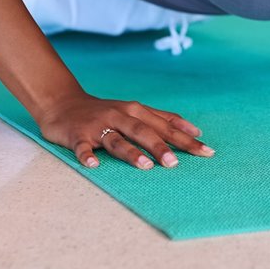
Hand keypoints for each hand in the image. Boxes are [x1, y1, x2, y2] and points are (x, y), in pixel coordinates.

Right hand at [34, 92, 215, 169]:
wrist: (63, 103)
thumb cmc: (106, 111)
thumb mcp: (135, 111)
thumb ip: (163, 119)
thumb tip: (194, 131)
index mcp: (137, 111)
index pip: (166, 126)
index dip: (186, 139)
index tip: (206, 152)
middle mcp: (120, 116)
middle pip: (144, 132)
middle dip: (160, 146)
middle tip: (175, 163)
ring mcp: (99, 126)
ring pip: (117, 139)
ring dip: (131, 152)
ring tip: (145, 165)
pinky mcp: (78, 135)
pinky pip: (82, 147)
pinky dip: (87, 155)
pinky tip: (93, 165)